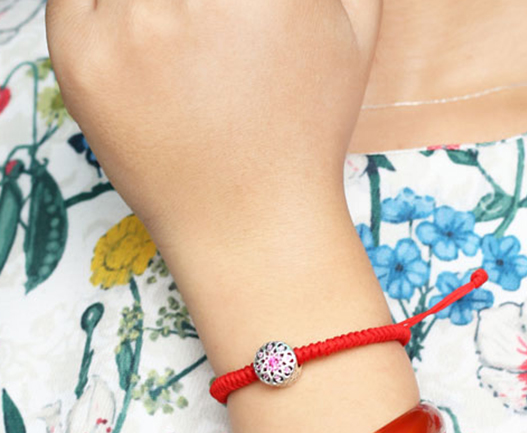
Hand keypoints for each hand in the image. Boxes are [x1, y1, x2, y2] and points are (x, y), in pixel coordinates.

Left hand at [44, 0, 381, 255]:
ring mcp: (128, 27)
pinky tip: (137, 33)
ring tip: (174, 34)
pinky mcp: (81, 60)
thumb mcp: (355, 28)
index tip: (226, 5)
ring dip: (150, 2)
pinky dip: (100, 3)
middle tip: (200, 18)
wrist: (253, 227)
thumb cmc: (305, 133)